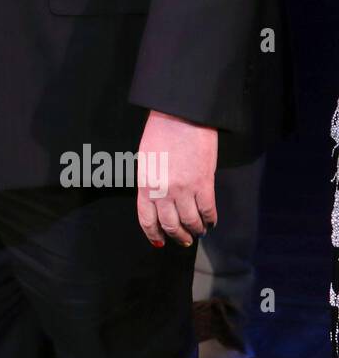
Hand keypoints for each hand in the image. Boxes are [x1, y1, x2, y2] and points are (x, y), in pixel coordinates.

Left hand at [136, 110, 216, 247]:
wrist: (180, 116)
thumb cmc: (160, 133)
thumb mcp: (146, 160)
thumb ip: (150, 182)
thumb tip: (158, 202)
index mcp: (145, 184)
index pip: (146, 219)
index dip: (154, 234)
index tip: (159, 241)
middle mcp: (162, 191)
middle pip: (170, 225)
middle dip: (178, 236)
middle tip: (184, 239)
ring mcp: (183, 189)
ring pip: (190, 222)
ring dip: (195, 230)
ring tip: (199, 230)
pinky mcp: (203, 183)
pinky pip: (207, 210)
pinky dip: (210, 219)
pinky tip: (211, 220)